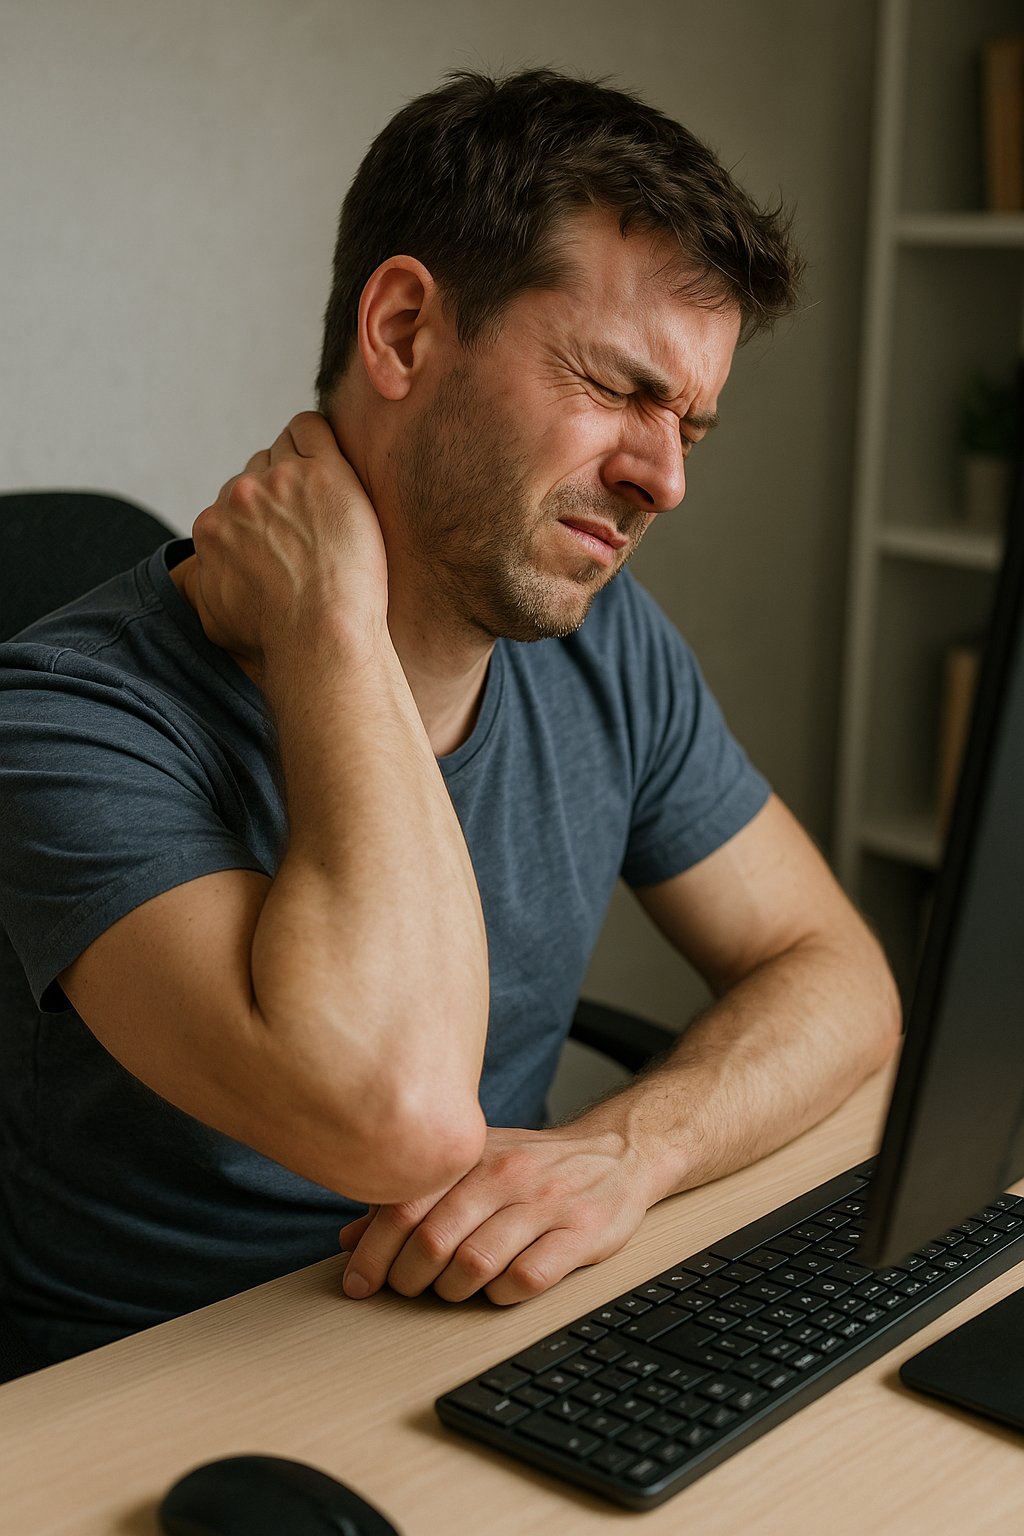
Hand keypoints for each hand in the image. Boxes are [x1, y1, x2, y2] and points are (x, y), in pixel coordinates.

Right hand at [188, 412, 387, 671]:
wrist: (318, 638)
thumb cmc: (275, 638)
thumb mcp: (215, 617)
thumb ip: (205, 583)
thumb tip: (207, 572)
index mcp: (213, 526)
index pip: (233, 499)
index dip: (262, 513)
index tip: (285, 531)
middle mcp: (239, 496)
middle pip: (258, 471)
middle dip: (281, 492)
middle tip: (311, 522)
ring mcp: (281, 480)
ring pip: (285, 447)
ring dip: (302, 465)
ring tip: (328, 501)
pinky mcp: (323, 472)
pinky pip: (311, 427)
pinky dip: (319, 437)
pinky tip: (334, 463)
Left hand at [337, 1123, 651, 1305]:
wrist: (617, 1152)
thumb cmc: (533, 1165)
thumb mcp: (472, 1166)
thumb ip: (414, 1197)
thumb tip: (351, 1238)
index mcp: (472, 1154)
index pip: (404, 1203)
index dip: (373, 1251)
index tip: (358, 1283)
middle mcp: (505, 1174)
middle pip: (434, 1239)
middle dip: (409, 1278)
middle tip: (409, 1290)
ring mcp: (545, 1203)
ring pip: (475, 1262)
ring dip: (453, 1290)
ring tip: (453, 1289)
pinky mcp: (581, 1234)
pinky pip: (528, 1278)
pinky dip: (503, 1294)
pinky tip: (500, 1288)